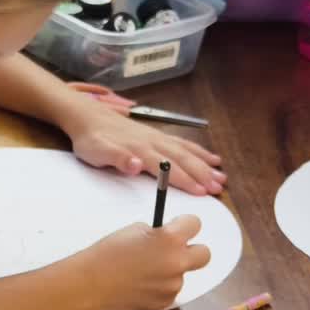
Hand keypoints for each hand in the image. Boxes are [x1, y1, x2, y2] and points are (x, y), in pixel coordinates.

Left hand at [61, 94, 225, 195]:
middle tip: (219, 188)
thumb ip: (118, 159)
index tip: (202, 192)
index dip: (186, 181)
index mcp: (141, 150)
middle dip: (202, 174)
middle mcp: (153, 142)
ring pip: (187, 151)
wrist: (87, 116)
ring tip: (221, 177)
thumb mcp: (97, 152)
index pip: (169, 168)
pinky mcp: (156, 135)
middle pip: (183, 159)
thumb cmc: (91, 139)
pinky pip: (183, 143)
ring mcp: (157, 137)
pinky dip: (199, 151)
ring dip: (205, 164)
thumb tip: (136, 166)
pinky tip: (211, 157)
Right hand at [80, 215, 210, 309]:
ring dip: (170, 269)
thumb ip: (159, 233)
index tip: (176, 227)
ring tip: (143, 270)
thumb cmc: (108, 252)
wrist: (90, 283)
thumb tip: (169, 239)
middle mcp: (177, 263)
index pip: (195, 224)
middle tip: (173, 250)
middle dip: (192, 249)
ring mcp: (172, 285)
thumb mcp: (135, 230)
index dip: (184, 225)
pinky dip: (160, 286)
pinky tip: (140, 284)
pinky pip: (170, 289)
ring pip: (182, 273)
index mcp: (170, 239)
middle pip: (204, 254)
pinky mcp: (164, 302)